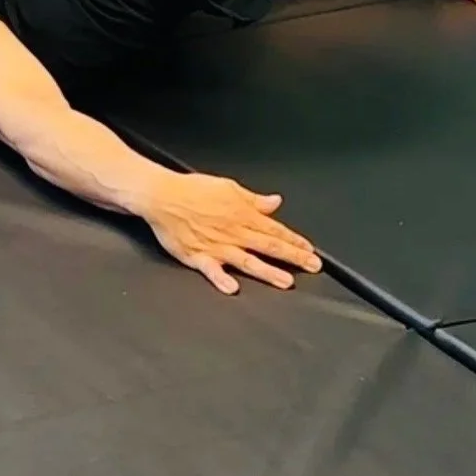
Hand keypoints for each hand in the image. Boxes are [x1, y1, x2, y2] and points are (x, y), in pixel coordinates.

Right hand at [145, 171, 322, 295]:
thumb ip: (253, 199)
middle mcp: (233, 232)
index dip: (294, 240)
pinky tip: (233, 288)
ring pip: (247, 261)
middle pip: (268, 246)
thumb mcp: (228, 187)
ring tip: (286, 281)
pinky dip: (222, 279)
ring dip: (267, 271)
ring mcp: (216, 246)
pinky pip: (211, 270)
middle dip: (293, 257)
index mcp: (241, 214)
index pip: (274, 229)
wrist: (163, 195)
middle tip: (312, 267)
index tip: (310, 250)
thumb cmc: (193, 190)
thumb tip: (275, 202)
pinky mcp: (198, 257)